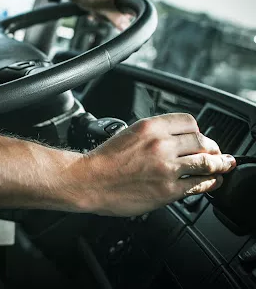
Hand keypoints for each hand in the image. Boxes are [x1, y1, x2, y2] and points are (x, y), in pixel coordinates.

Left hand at [65, 0, 135, 29]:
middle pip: (123, 11)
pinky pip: (107, 8)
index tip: (113, 18)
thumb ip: (117, 19)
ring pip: (114, 11)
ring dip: (103, 15)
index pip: (133, 7)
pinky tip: (93, 11)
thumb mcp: (105, 10)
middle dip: (110, 16)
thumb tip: (126, 27)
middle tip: (102, 13)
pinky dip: (100, 12)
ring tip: (96, 11)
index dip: (123, 16)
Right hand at [70, 113, 235, 216]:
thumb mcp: (128, 133)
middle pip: (202, 141)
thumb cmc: (103, 160)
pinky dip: (210, 183)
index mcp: (150, 126)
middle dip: (211, 148)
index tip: (200, 138)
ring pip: (207, 162)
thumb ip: (153, 134)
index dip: (198, 131)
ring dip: (218, 165)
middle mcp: (161, 144)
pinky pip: (199, 184)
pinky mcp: (168, 189)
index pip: (190, 122)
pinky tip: (212, 182)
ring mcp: (167, 168)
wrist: (89, 181)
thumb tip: (176, 139)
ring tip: (222, 166)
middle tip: (215, 153)